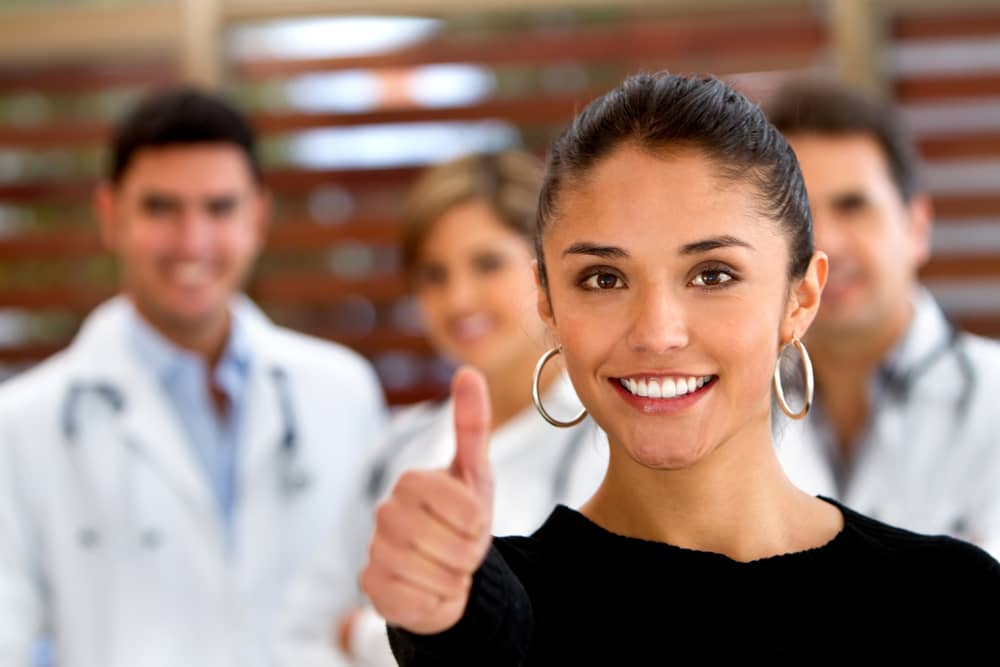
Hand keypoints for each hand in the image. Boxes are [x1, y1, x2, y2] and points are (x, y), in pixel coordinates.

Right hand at [360, 366, 494, 634]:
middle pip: (453, 545)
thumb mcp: (475, 473)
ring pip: (437, 575)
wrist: (446, 572)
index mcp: (410, 481)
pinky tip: (430, 589)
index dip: (480, 523)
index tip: (474, 523)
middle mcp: (384, 512)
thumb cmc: (463, 520)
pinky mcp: (371, 587)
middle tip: (463, 549)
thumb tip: (468, 371)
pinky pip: (417, 602)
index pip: (465, 509)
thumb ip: (471, 423)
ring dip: (455, 578)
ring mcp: (374, 550)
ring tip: (448, 568)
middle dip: (470, 553)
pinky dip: (436, 601)